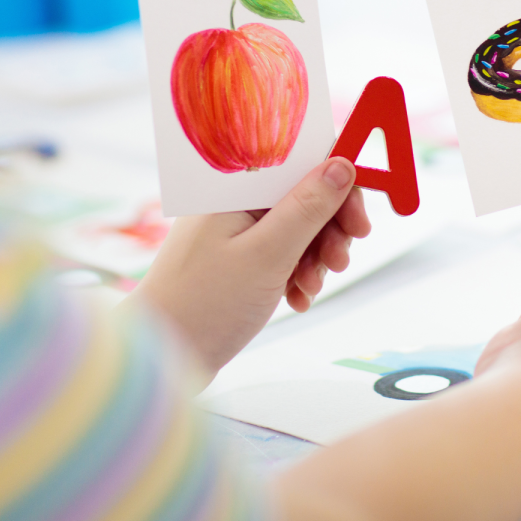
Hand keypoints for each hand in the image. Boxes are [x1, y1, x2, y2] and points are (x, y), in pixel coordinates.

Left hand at [128, 157, 369, 381]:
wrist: (161, 358)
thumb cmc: (203, 304)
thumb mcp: (268, 254)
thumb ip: (308, 207)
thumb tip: (342, 166)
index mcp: (235, 187)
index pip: (300, 162)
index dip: (337, 185)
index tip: (359, 221)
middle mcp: (235, 201)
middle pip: (303, 195)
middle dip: (330, 228)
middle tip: (340, 260)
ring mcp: (235, 231)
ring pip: (298, 227)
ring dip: (316, 257)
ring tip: (311, 287)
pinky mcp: (238, 259)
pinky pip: (283, 253)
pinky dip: (297, 273)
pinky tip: (297, 297)